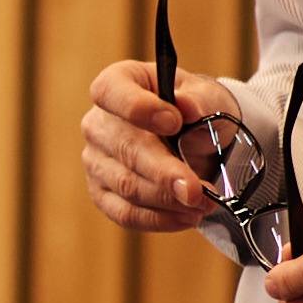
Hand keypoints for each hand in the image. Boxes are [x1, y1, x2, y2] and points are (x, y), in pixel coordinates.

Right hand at [75, 56, 231, 235]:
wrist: (196, 139)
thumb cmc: (196, 111)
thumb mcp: (207, 97)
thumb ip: (199, 100)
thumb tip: (187, 106)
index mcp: (118, 83)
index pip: (110, 91)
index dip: (139, 108)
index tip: (174, 122)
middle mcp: (98, 122)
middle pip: (124, 148)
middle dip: (164, 172)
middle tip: (196, 190)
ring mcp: (96, 160)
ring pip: (127, 185)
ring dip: (168, 200)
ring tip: (203, 203)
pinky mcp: (103, 193)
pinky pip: (124, 213)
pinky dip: (158, 219)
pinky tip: (186, 217)